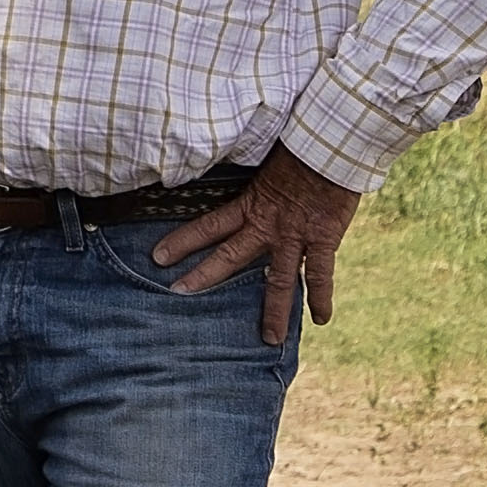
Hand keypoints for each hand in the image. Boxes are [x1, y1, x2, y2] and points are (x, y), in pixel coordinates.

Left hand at [164, 148, 362, 343]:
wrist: (331, 148)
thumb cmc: (297, 152)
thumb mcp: (263, 166)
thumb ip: (252, 186)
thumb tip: (233, 183)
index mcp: (250, 206)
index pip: (207, 226)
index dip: (181, 241)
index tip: (156, 257)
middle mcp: (267, 226)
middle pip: (229, 257)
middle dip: (203, 277)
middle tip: (178, 294)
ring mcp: (295, 237)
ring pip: (279, 280)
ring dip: (273, 310)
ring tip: (268, 339)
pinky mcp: (323, 240)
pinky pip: (322, 275)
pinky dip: (322, 298)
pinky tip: (320, 320)